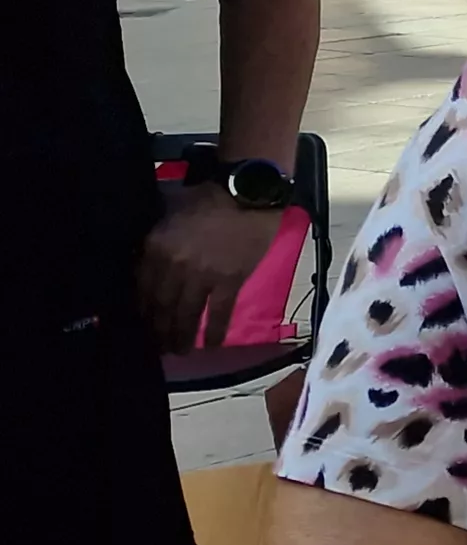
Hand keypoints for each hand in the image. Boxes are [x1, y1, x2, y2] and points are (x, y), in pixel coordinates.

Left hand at [140, 189, 282, 349]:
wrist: (246, 194)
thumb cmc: (207, 199)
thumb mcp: (168, 215)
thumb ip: (157, 241)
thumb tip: (149, 264)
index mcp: (155, 248)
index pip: (142, 288)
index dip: (143, 310)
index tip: (144, 323)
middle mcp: (173, 267)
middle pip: (161, 306)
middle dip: (159, 330)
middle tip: (159, 346)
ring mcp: (202, 276)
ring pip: (186, 314)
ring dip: (182, 336)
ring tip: (180, 350)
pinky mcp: (229, 281)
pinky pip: (219, 312)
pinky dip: (216, 330)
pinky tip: (213, 343)